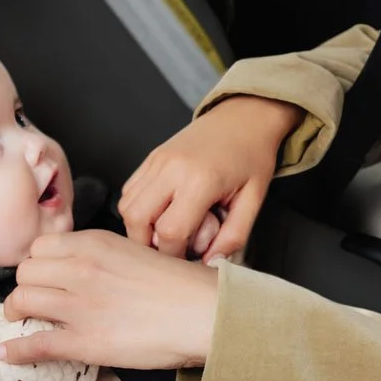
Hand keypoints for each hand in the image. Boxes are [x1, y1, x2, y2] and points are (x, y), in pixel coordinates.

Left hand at [0, 230, 218, 368]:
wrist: (203, 312)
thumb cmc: (180, 284)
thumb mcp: (135, 251)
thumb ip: (103, 254)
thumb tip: (83, 266)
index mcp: (94, 243)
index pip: (40, 247)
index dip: (39, 263)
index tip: (44, 275)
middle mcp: (81, 269)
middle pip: (26, 272)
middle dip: (27, 286)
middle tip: (35, 299)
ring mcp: (80, 305)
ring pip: (22, 301)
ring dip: (18, 311)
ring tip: (24, 320)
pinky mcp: (85, 341)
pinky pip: (36, 343)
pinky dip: (15, 349)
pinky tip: (5, 353)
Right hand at [120, 95, 301, 260]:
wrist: (244, 117)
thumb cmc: (251, 156)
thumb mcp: (253, 200)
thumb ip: (233, 236)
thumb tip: (212, 264)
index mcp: (200, 180)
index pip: (170, 232)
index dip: (175, 256)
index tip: (187, 261)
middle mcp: (172, 168)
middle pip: (137, 220)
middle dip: (148, 245)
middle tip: (169, 251)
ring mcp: (157, 160)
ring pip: (127, 206)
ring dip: (139, 227)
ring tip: (164, 233)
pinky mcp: (151, 157)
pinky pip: (129, 190)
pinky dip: (137, 208)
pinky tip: (159, 214)